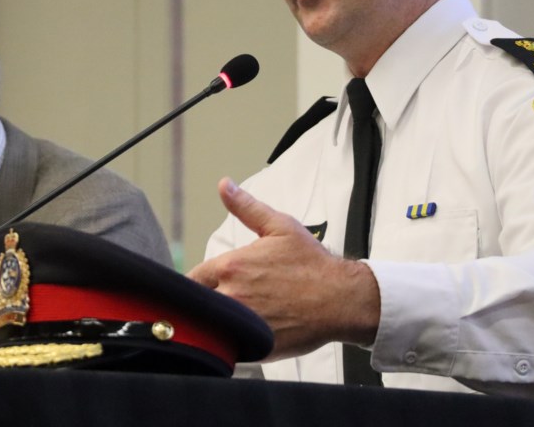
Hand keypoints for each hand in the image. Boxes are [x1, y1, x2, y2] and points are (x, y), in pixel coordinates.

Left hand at [188, 178, 379, 359]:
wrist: (341, 298)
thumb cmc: (312, 263)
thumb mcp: (279, 226)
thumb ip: (246, 207)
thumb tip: (224, 185)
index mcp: (232, 266)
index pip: (192, 279)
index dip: (195, 284)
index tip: (204, 287)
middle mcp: (232, 295)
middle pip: (198, 305)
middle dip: (204, 304)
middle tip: (219, 303)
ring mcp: (243, 324)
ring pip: (211, 327)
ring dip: (215, 324)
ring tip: (231, 320)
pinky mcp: (255, 347)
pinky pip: (230, 348)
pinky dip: (231, 343)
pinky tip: (245, 335)